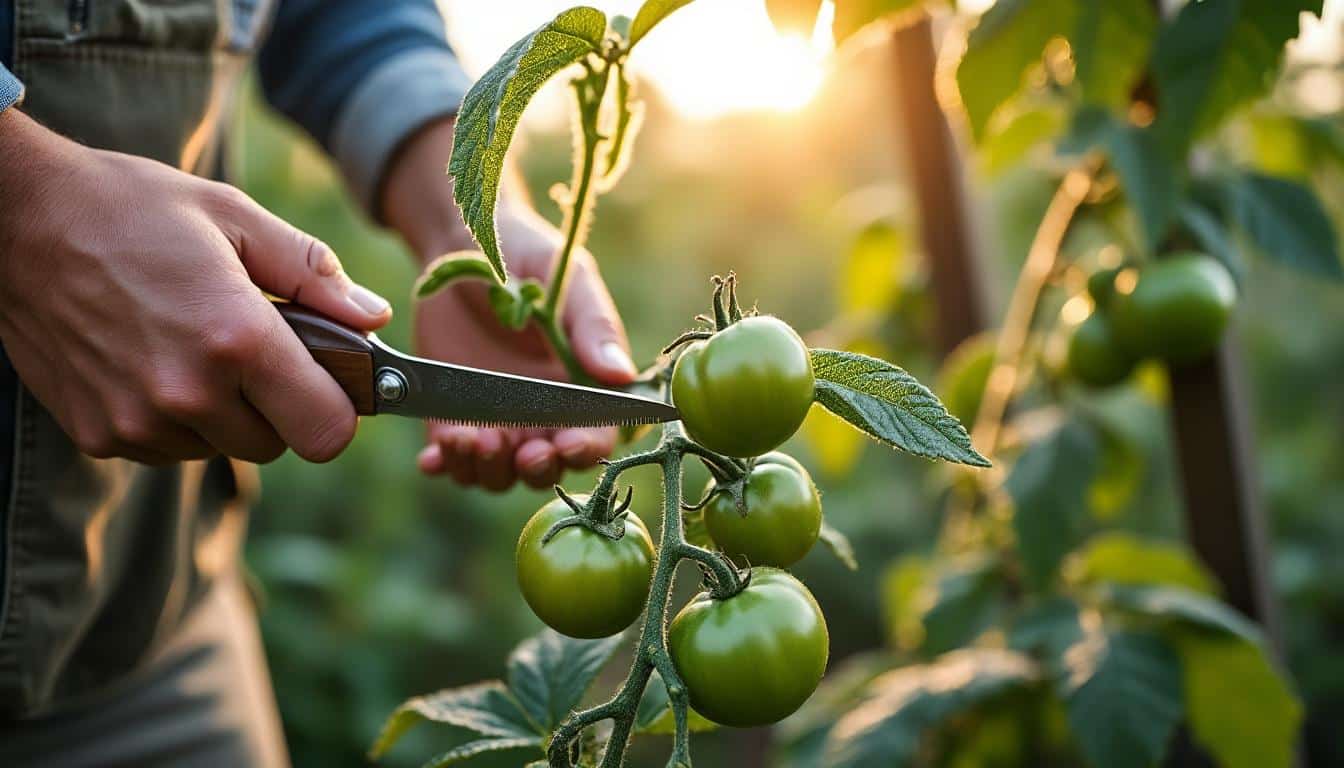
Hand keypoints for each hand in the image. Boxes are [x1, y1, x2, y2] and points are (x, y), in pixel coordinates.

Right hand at [0, 109, 390, 464]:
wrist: (14, 218)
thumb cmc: (132, 208)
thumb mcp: (234, 217)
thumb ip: (314, 273)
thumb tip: (373, 317)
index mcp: (235, 338)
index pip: (327, 430)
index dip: (338, 407)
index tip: (328, 380)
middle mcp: (187, 393)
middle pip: (279, 446)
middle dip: (280, 405)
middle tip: (254, 350)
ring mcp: (137, 422)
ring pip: (221, 449)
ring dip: (224, 413)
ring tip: (193, 345)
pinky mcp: (98, 435)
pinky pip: (168, 449)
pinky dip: (174, 419)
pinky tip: (151, 360)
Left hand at [381, 120, 636, 490]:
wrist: (464, 245)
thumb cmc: (530, 258)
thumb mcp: (567, 282)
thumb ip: (593, 327)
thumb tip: (622, 375)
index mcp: (581, 388)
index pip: (593, 438)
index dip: (584, 449)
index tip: (566, 443)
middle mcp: (542, 415)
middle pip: (547, 468)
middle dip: (535, 468)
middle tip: (520, 450)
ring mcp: (496, 420)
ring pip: (498, 473)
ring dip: (487, 469)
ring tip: (470, 439)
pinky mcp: (450, 417)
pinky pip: (450, 458)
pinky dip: (444, 465)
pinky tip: (435, 455)